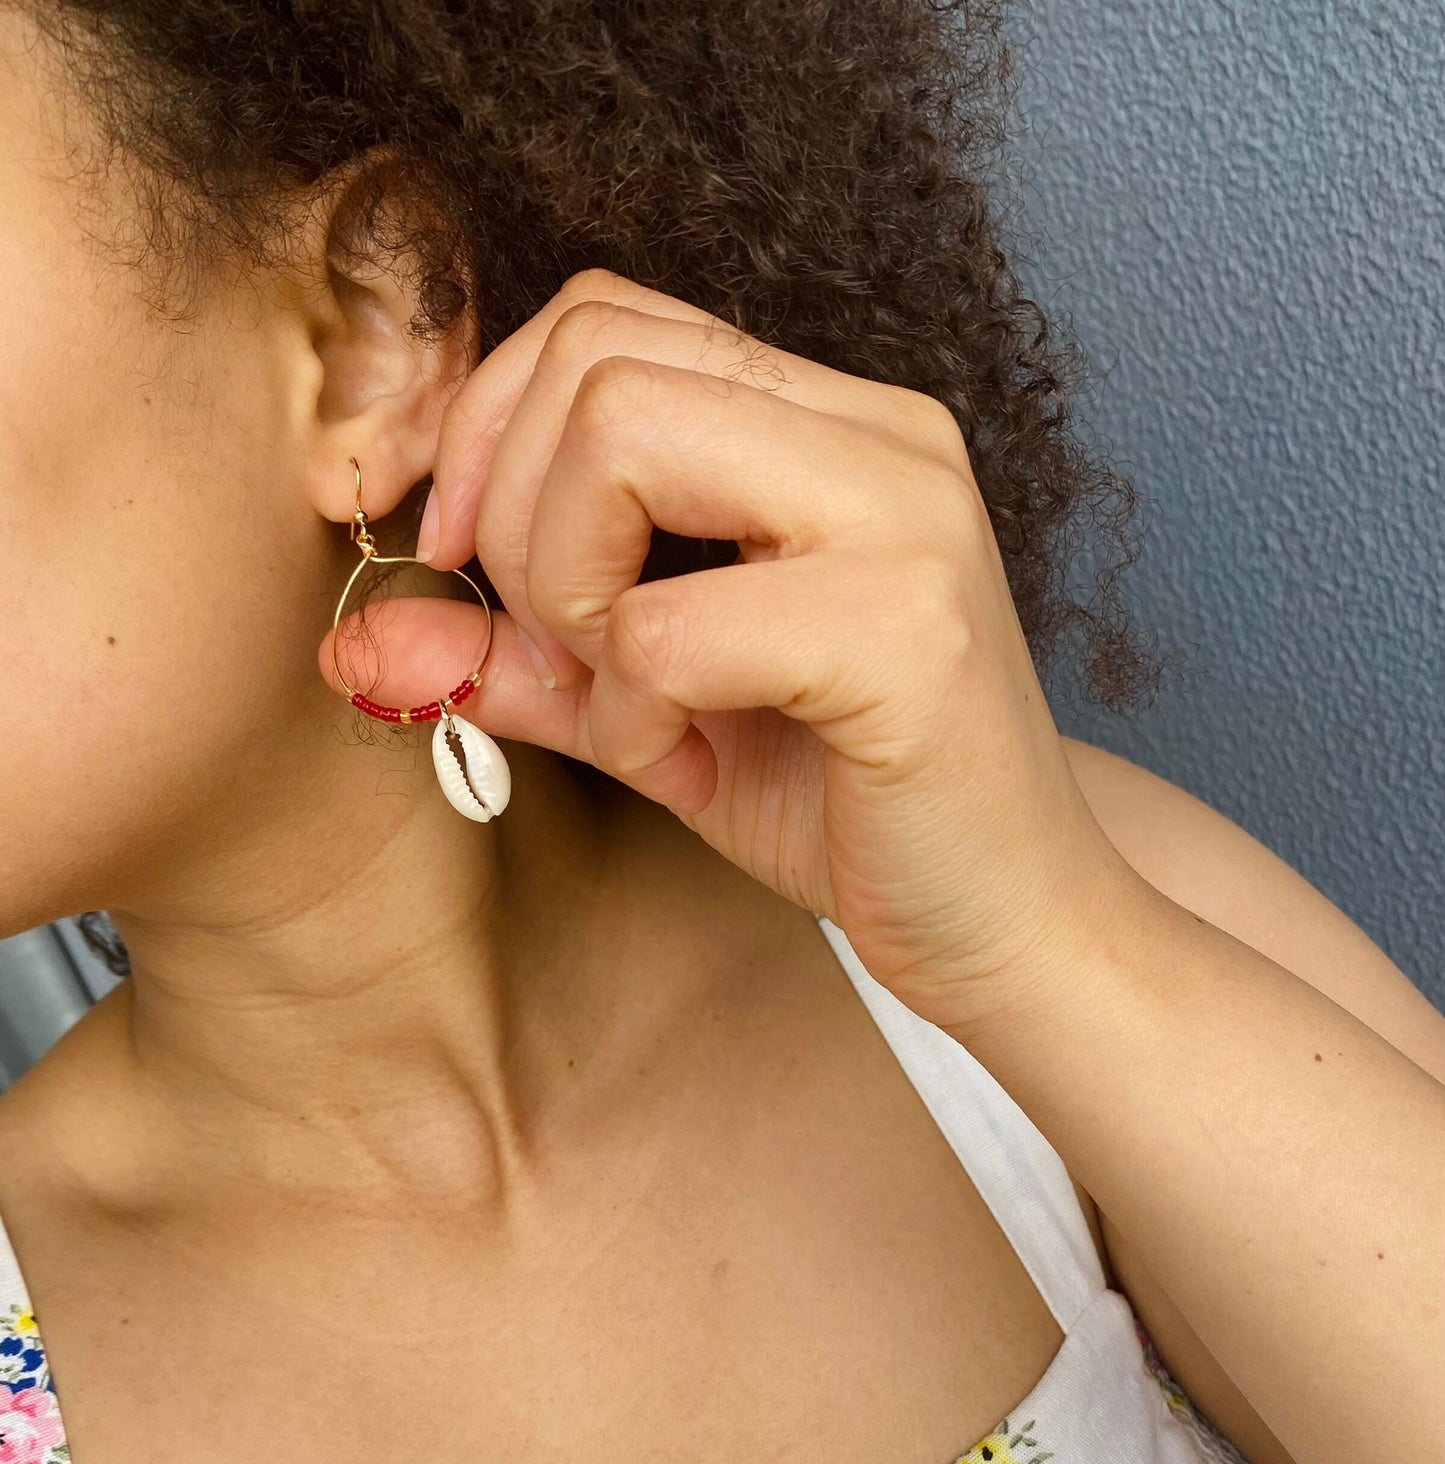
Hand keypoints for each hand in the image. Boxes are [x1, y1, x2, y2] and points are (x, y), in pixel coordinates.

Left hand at [320, 268, 1143, 1036]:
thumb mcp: (653, 714)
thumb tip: (357, 643)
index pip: (605, 319)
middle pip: (594, 357)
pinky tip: (688, 752)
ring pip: (623, 433)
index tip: (460, 554)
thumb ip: (518, 656)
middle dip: (512, 511)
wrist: (1010, 926)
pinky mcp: (905, 632)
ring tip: (637, 692)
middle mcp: (880, 436)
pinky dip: (636, 701)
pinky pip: (673, 620)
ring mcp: (905, 517)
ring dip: (572, 585)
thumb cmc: (848, 806)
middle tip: (558, 639)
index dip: (488, 425)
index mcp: (829, 425)